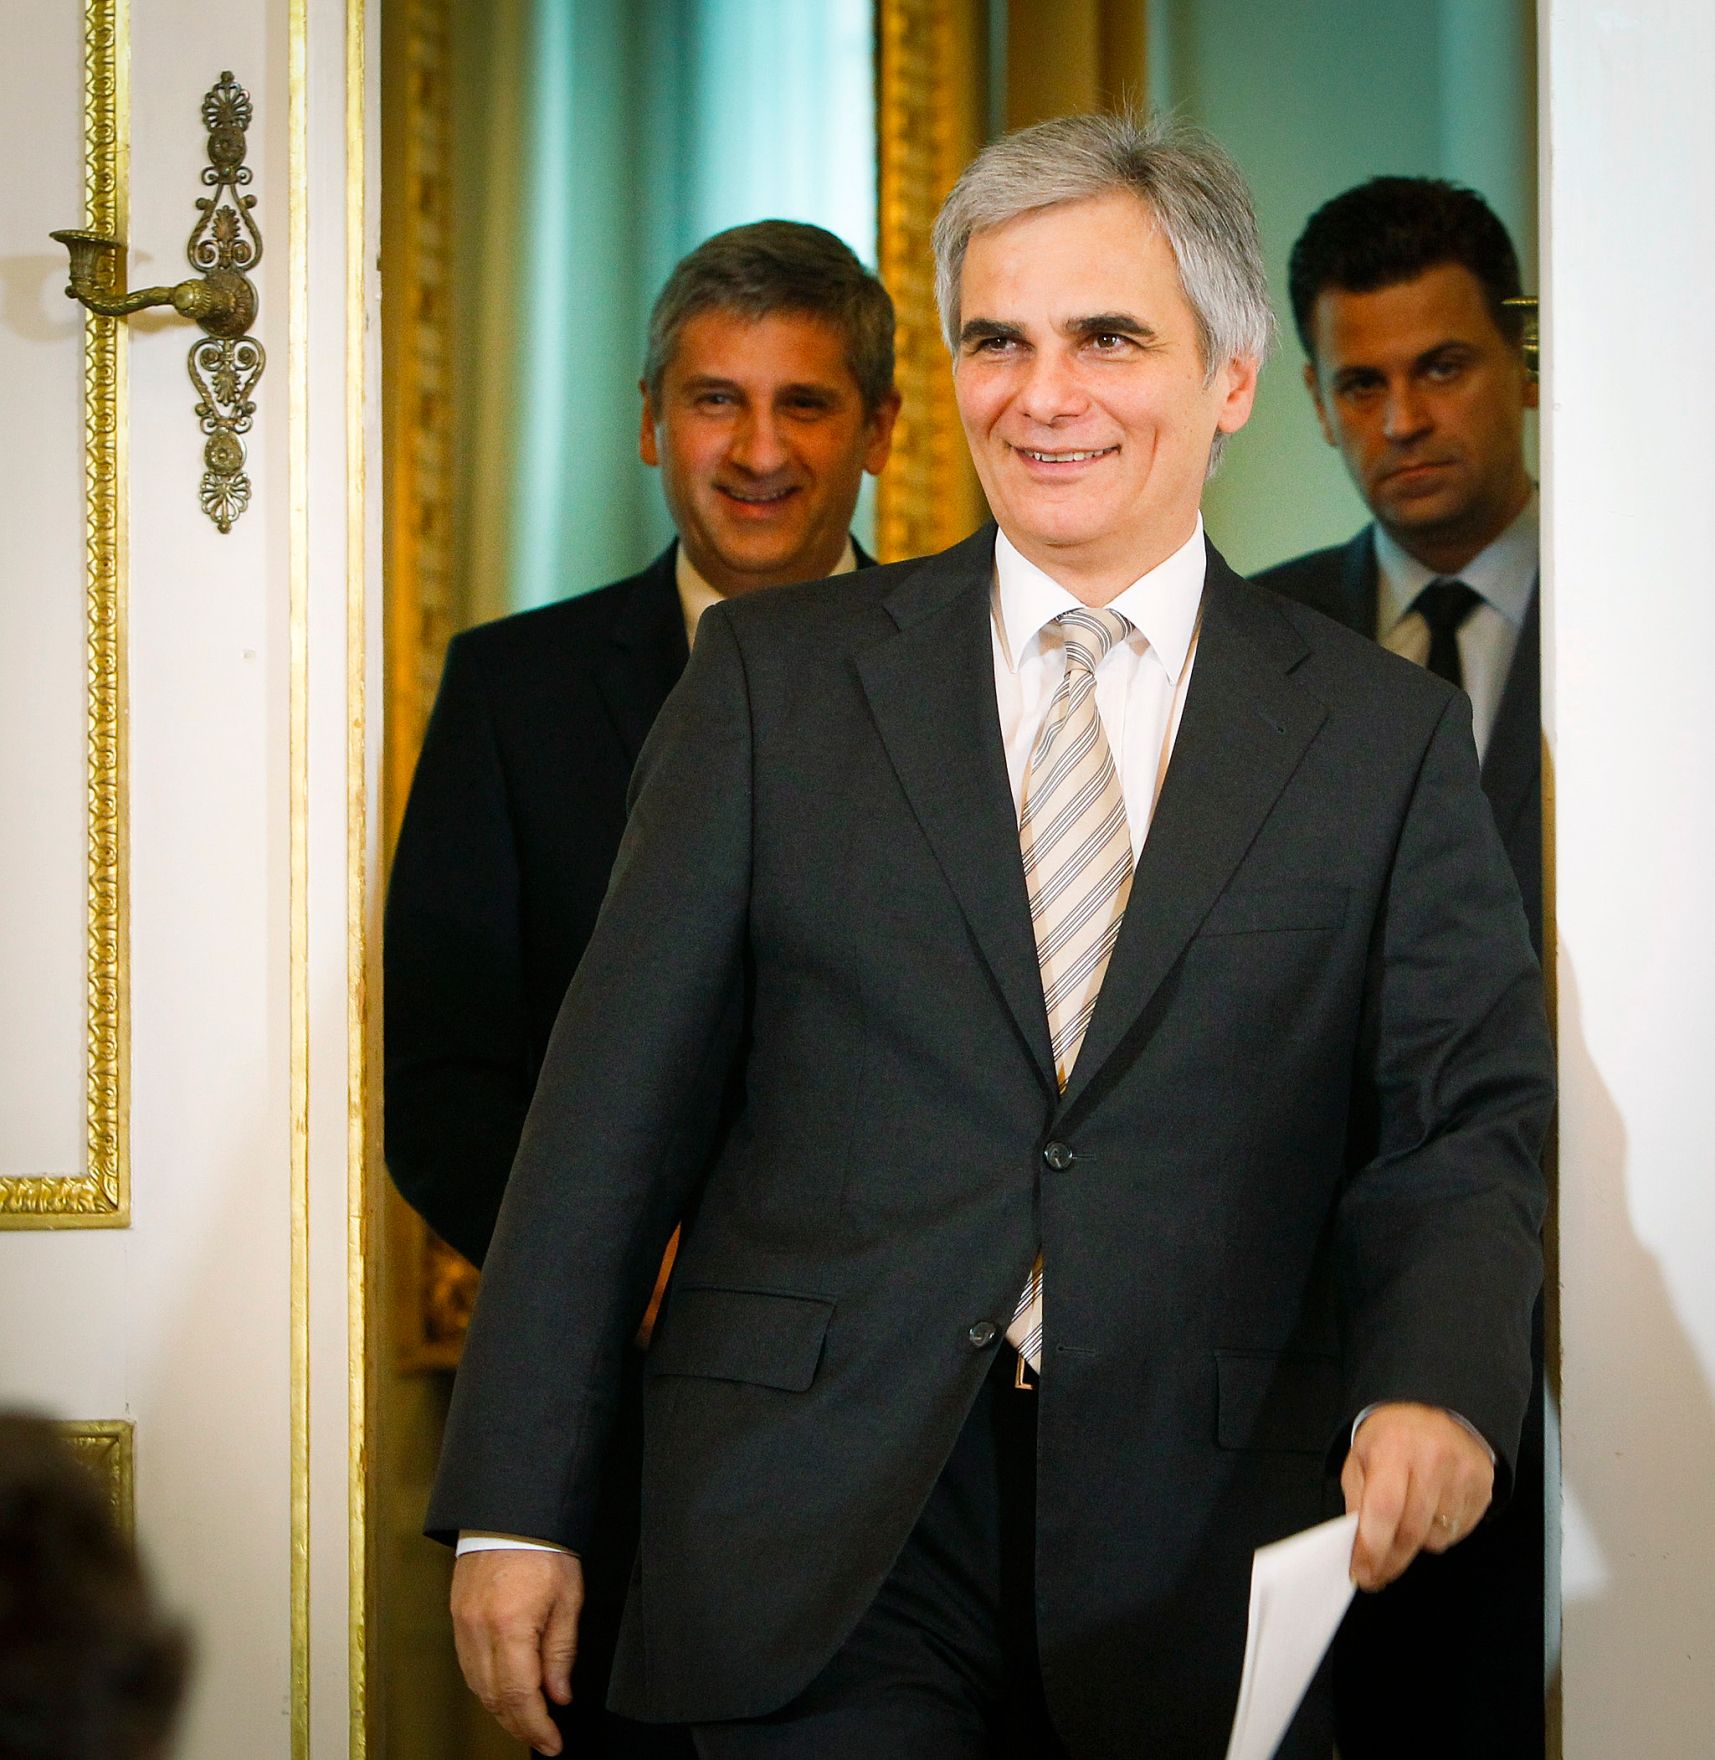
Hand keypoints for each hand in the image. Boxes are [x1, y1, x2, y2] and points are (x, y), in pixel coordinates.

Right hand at [451, 1548, 583, 1754]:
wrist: (512, 1510)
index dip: (537, 1726)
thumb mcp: (568, 1597)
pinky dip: (485, 1686)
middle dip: (519, 1725)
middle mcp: (479, 1630)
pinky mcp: (456, 1615)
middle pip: (494, 1698)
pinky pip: (468, 1665)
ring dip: (501, 1709)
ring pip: (477, 1686)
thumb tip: (559, 1694)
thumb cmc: (544, 1545)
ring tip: (526, 1720)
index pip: (520, 1695)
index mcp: (511, 1626)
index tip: (552, 1743)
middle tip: (543, 1737)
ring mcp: (463, 1624)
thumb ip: (562, 1651)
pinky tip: (502, 1690)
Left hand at [1341, 1402, 1493, 1591]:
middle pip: (1411, 1531)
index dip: (1373, 1548)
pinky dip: (1438, 1534)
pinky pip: (1458, 1534)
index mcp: (1394, 1447)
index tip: (1362, 1573)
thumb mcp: (1361, 1458)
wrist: (1437, 1413)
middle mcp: (1432, 1459)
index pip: (1384, 1508)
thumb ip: (1357, 1501)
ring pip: (1436, 1539)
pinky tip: (1429, 1513)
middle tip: (1375, 1573)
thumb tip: (1359, 1548)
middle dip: (1390, 1560)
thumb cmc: (1393, 1438)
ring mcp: (1463, 1474)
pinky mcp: (1484, 1488)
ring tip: (1405, 1521)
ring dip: (1415, 1543)